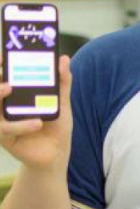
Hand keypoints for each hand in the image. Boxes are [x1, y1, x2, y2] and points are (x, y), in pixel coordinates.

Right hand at [0, 55, 73, 171]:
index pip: (3, 77)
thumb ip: (62, 82)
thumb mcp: (62, 102)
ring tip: (10, 88)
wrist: (57, 152)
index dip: (0, 66)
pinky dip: (21, 125)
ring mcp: (2, 121)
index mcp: (16, 94)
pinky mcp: (5, 137)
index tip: (3, 56)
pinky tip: (37, 123)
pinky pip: (5, 129)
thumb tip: (64, 59)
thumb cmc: (56, 124)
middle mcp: (4, 106)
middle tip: (4, 74)